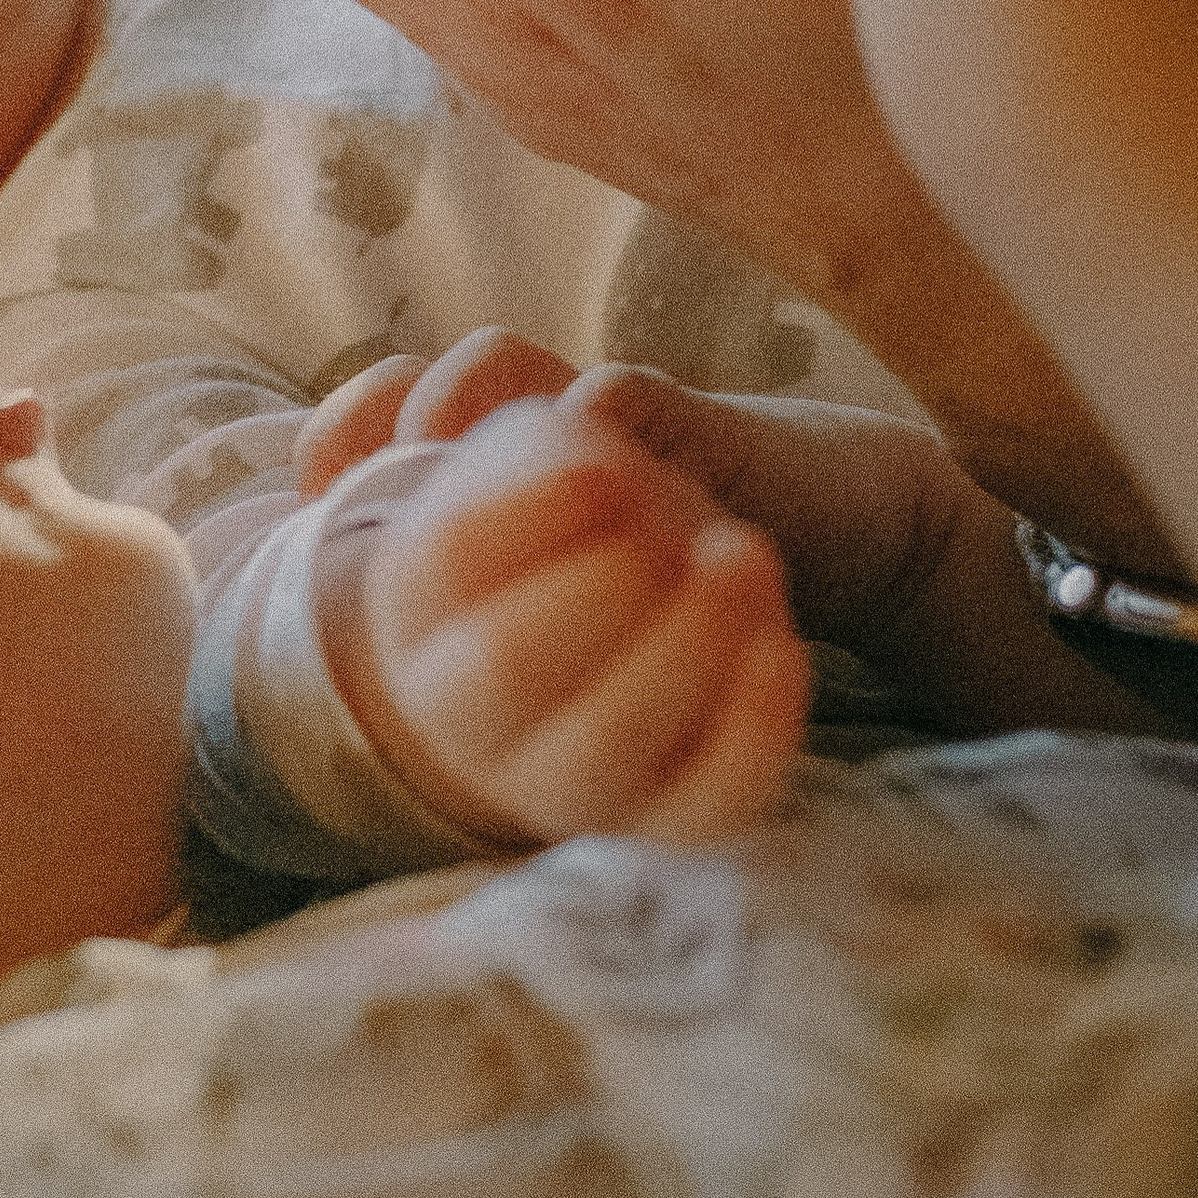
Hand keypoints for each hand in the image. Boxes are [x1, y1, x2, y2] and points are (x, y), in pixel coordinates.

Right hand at [320, 381, 811, 848]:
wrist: (683, 573)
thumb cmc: (577, 498)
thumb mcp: (527, 425)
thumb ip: (487, 382)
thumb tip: (487, 412)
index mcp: (414, 608)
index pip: (439, 568)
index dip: (518, 516)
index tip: (602, 468)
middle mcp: (468, 709)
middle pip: (505, 670)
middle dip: (595, 590)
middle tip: (668, 523)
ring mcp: (563, 777)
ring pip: (599, 750)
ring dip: (678, 647)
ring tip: (745, 555)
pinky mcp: (661, 815)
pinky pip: (699, 799)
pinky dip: (746, 726)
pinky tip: (782, 645)